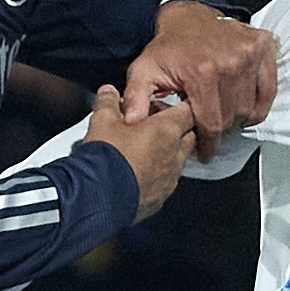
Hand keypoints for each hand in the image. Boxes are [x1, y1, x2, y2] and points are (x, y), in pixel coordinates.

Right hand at [85, 80, 196, 214]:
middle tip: (156, 126)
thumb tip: (109, 93)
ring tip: (147, 151)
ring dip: (168, 154)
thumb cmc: (107, 157)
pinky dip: (159, 176)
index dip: (179, 105)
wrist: (100, 196)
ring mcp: (170, 178)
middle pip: (189, 136)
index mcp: (166, 129)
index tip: (170, 104)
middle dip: (177, 129)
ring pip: (180, 160)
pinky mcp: (161, 197)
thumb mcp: (102, 120)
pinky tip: (141, 174)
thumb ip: (109, 102)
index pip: (188, 111)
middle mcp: (174, 154)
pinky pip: (167, 182)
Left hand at [124, 0, 275, 135]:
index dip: (209, 143)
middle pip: (233, 117)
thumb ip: (135, 97)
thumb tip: (133, 121)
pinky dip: (260, 103)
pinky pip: (269, 89)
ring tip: (226, 117)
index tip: (206, 152)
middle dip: (222, 130)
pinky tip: (246, 107)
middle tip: (213, 132)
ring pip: (251, 107)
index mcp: (202, 72)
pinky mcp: (262, 48)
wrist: (188, 15)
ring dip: (240, 118)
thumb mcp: (144, 70)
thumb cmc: (169, 46)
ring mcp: (249, 54)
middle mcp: (230, 63)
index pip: (212, 123)